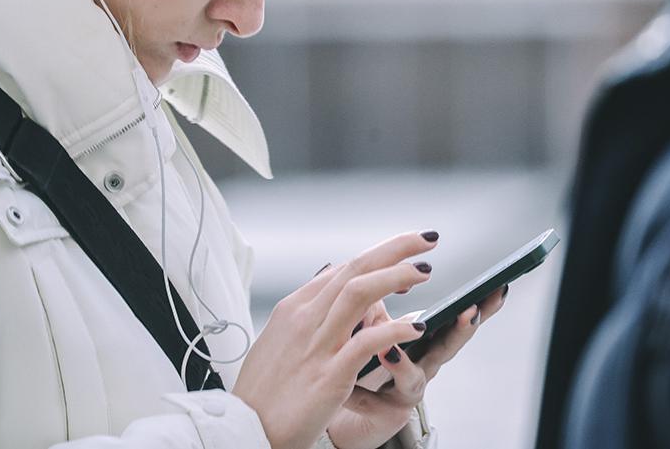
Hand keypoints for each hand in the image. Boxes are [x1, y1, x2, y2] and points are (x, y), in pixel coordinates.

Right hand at [231, 231, 438, 448]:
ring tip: (425, 271)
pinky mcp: (329, 376)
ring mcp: (317, 345)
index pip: (342, 270)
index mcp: (294, 309)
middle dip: (394, 249)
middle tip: (425, 239)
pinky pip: (366, 343)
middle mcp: (305, 319)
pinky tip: (415, 327)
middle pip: (354, 269)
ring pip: (360, 293)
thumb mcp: (278, 340)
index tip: (403, 256)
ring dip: (396, 276)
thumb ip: (305, 314)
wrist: (244, 430)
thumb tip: (325, 284)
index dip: (377, 258)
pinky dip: (393, 330)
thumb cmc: (261, 391)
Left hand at [326, 284, 509, 448]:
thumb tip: (377, 278)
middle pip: (447, 348)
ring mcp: (406, 392)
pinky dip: (371, 388)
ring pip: (414, 379)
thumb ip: (378, 307)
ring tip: (391, 348)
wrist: (347, 409)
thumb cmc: (365, 364)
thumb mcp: (373, 327)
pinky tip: (365, 374)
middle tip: (470, 311)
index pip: (453, 319)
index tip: (497, 286)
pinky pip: (374, 401)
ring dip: (404, 364)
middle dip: (462, 330)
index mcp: (424, 342)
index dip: (477, 304)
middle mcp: (422, 366)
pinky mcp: (386, 413)